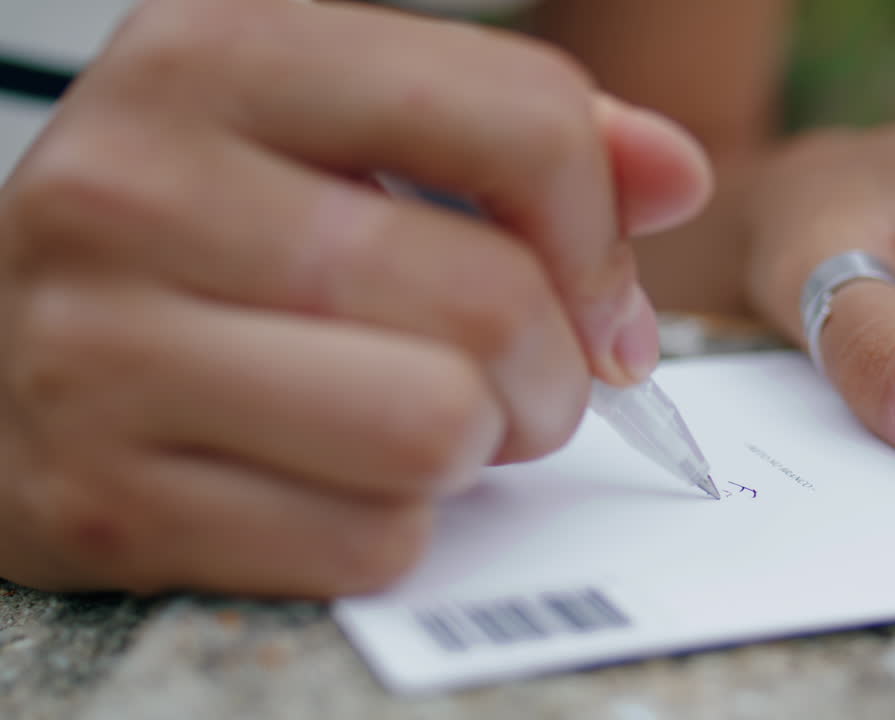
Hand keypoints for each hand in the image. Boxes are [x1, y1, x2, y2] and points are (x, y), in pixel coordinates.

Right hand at [0, 0, 708, 594]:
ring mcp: (99, 352)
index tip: (595, 292)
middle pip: (492, 302)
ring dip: (473, 448)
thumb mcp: (336, 136)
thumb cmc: (194, 239)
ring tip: (429, 425)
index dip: (600, 232)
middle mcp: (138, 187)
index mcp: (218, 56)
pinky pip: (367, 541)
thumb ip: (517, 138)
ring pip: (435, 428)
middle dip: (549, 369)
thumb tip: (674, 171)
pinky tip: (335, 481)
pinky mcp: (103, 501)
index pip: (521, 120)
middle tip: (518, 380)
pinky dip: (393, 526)